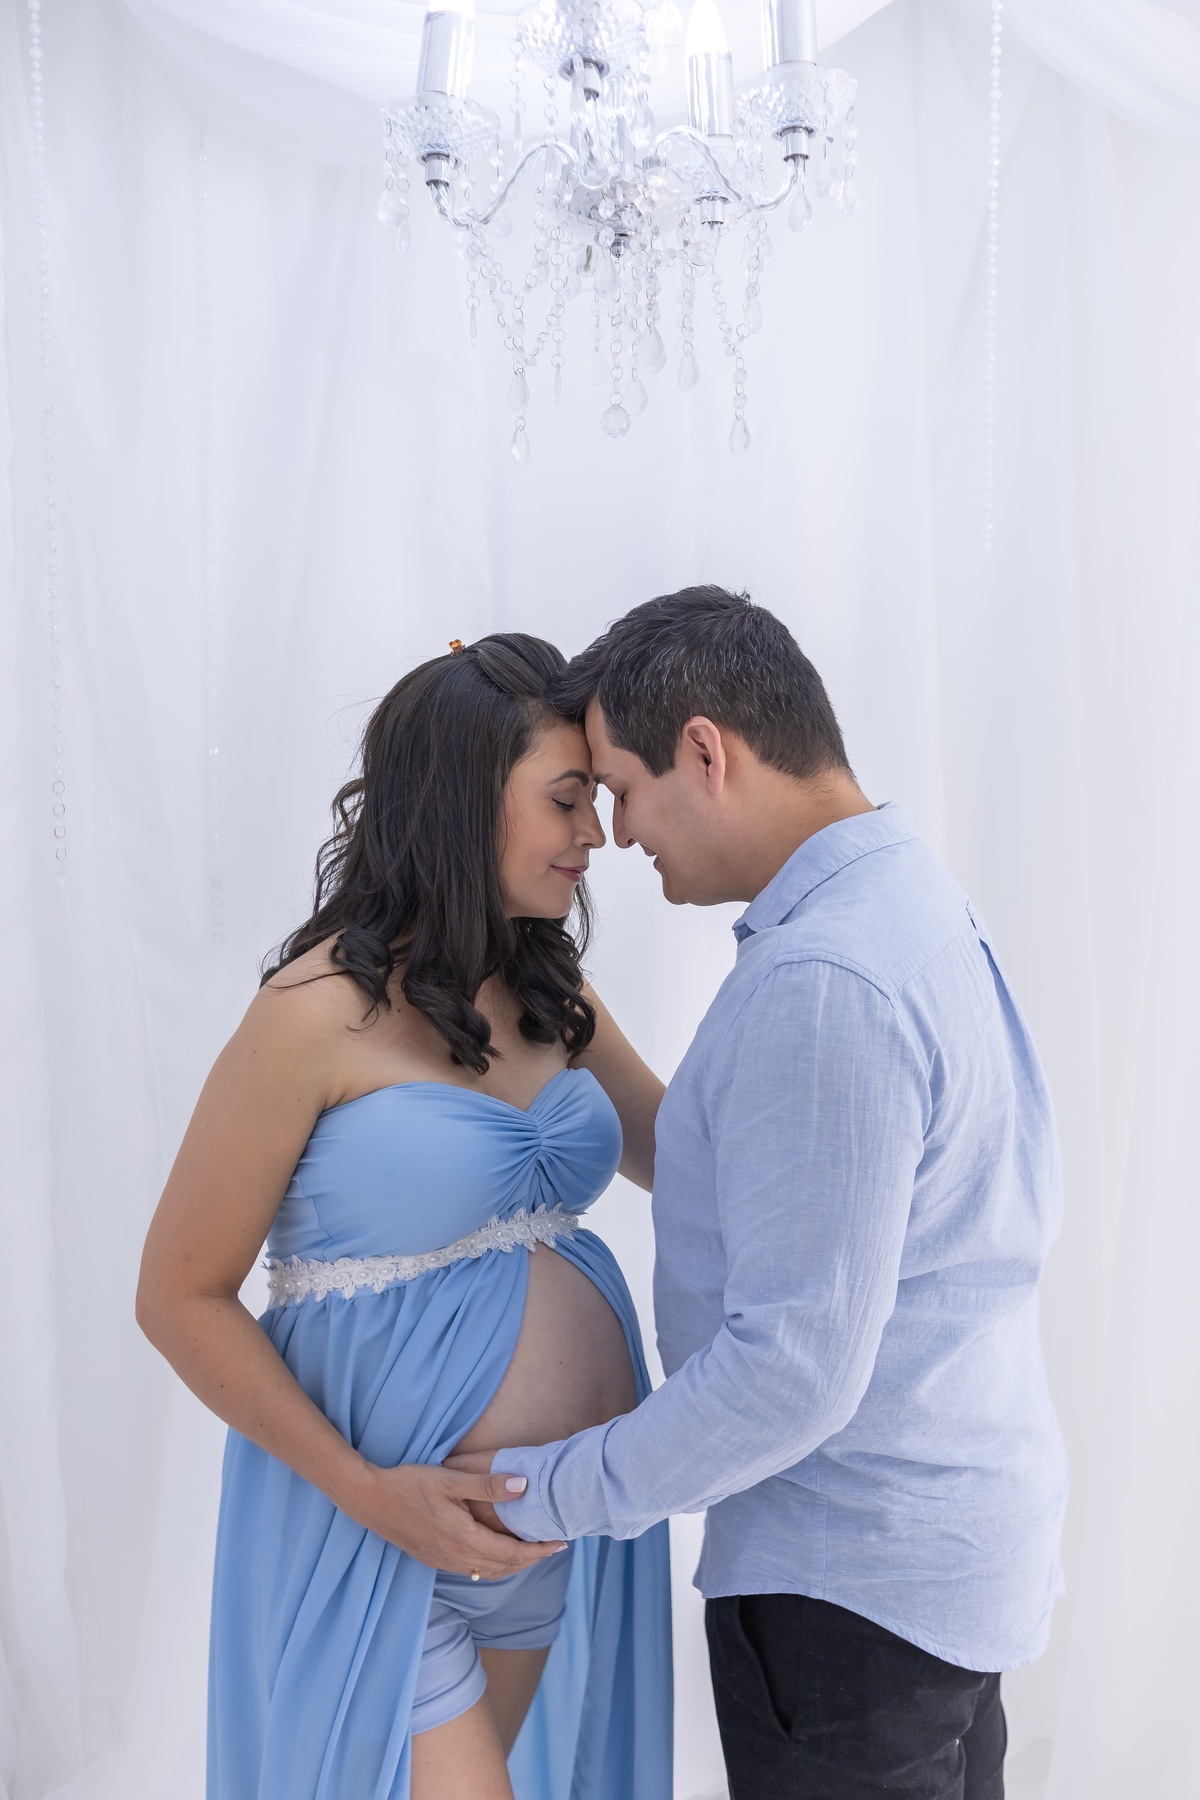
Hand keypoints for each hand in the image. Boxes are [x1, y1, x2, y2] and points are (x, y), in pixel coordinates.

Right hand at [342, 1460, 565, 1578]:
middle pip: (503, 1568)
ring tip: (531, 1551)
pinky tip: (496, 1551)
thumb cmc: (409, 1484)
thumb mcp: (451, 1479)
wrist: (369, 1500)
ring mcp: (443, 1561)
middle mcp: (456, 1557)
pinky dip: (493, 1564)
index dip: (538, 1551)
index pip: (511, 1554)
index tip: (560, 1543)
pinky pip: (472, 1569)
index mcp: (464, 1539)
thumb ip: (488, 1485)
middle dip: (531, 1559)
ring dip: (513, 1564)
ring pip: (488, 1571)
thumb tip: (524, 1485)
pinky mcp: (434, 1559)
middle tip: (554, 1547)